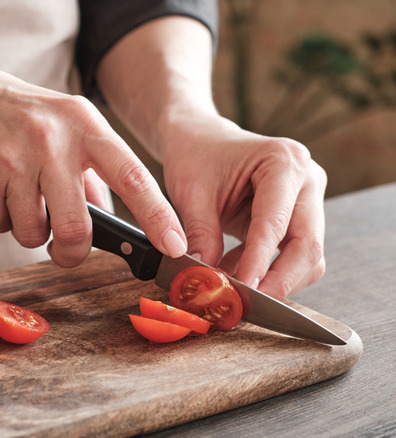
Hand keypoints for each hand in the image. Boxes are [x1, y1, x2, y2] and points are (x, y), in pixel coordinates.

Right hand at [0, 53, 187, 266]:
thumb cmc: (16, 116)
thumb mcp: (63, 126)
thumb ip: (92, 171)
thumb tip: (111, 222)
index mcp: (84, 124)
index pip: (133, 176)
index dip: (159, 216)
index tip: (175, 246)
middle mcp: (52, 139)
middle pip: (77, 226)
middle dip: (72, 251)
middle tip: (64, 249)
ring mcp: (14, 159)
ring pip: (33, 233)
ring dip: (27, 228)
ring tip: (15, 193)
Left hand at [160, 113, 326, 298]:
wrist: (200, 138)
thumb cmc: (196, 156)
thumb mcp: (190, 193)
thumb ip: (200, 235)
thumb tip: (205, 280)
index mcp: (283, 162)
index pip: (276, 223)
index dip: (259, 262)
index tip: (241, 290)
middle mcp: (307, 179)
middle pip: (308, 245)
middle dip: (279, 281)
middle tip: (247, 304)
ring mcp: (308, 199)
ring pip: (307, 256)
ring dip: (274, 279)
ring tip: (231, 284)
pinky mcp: (299, 217)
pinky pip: (293, 254)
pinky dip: (266, 270)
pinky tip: (231, 268)